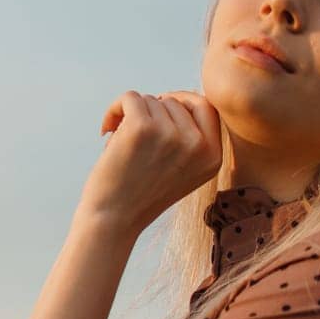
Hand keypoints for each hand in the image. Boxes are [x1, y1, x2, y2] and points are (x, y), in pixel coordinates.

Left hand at [80, 89, 222, 233]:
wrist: (113, 220)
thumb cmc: (141, 195)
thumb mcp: (183, 172)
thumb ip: (191, 140)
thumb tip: (178, 98)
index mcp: (213, 157)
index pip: (206, 107)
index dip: (183, 101)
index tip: (161, 109)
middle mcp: (198, 145)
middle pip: (175, 101)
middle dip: (152, 112)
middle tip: (135, 136)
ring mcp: (171, 135)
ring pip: (151, 100)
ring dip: (131, 115)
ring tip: (121, 144)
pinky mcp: (143, 127)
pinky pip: (130, 97)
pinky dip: (115, 108)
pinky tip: (107, 130)